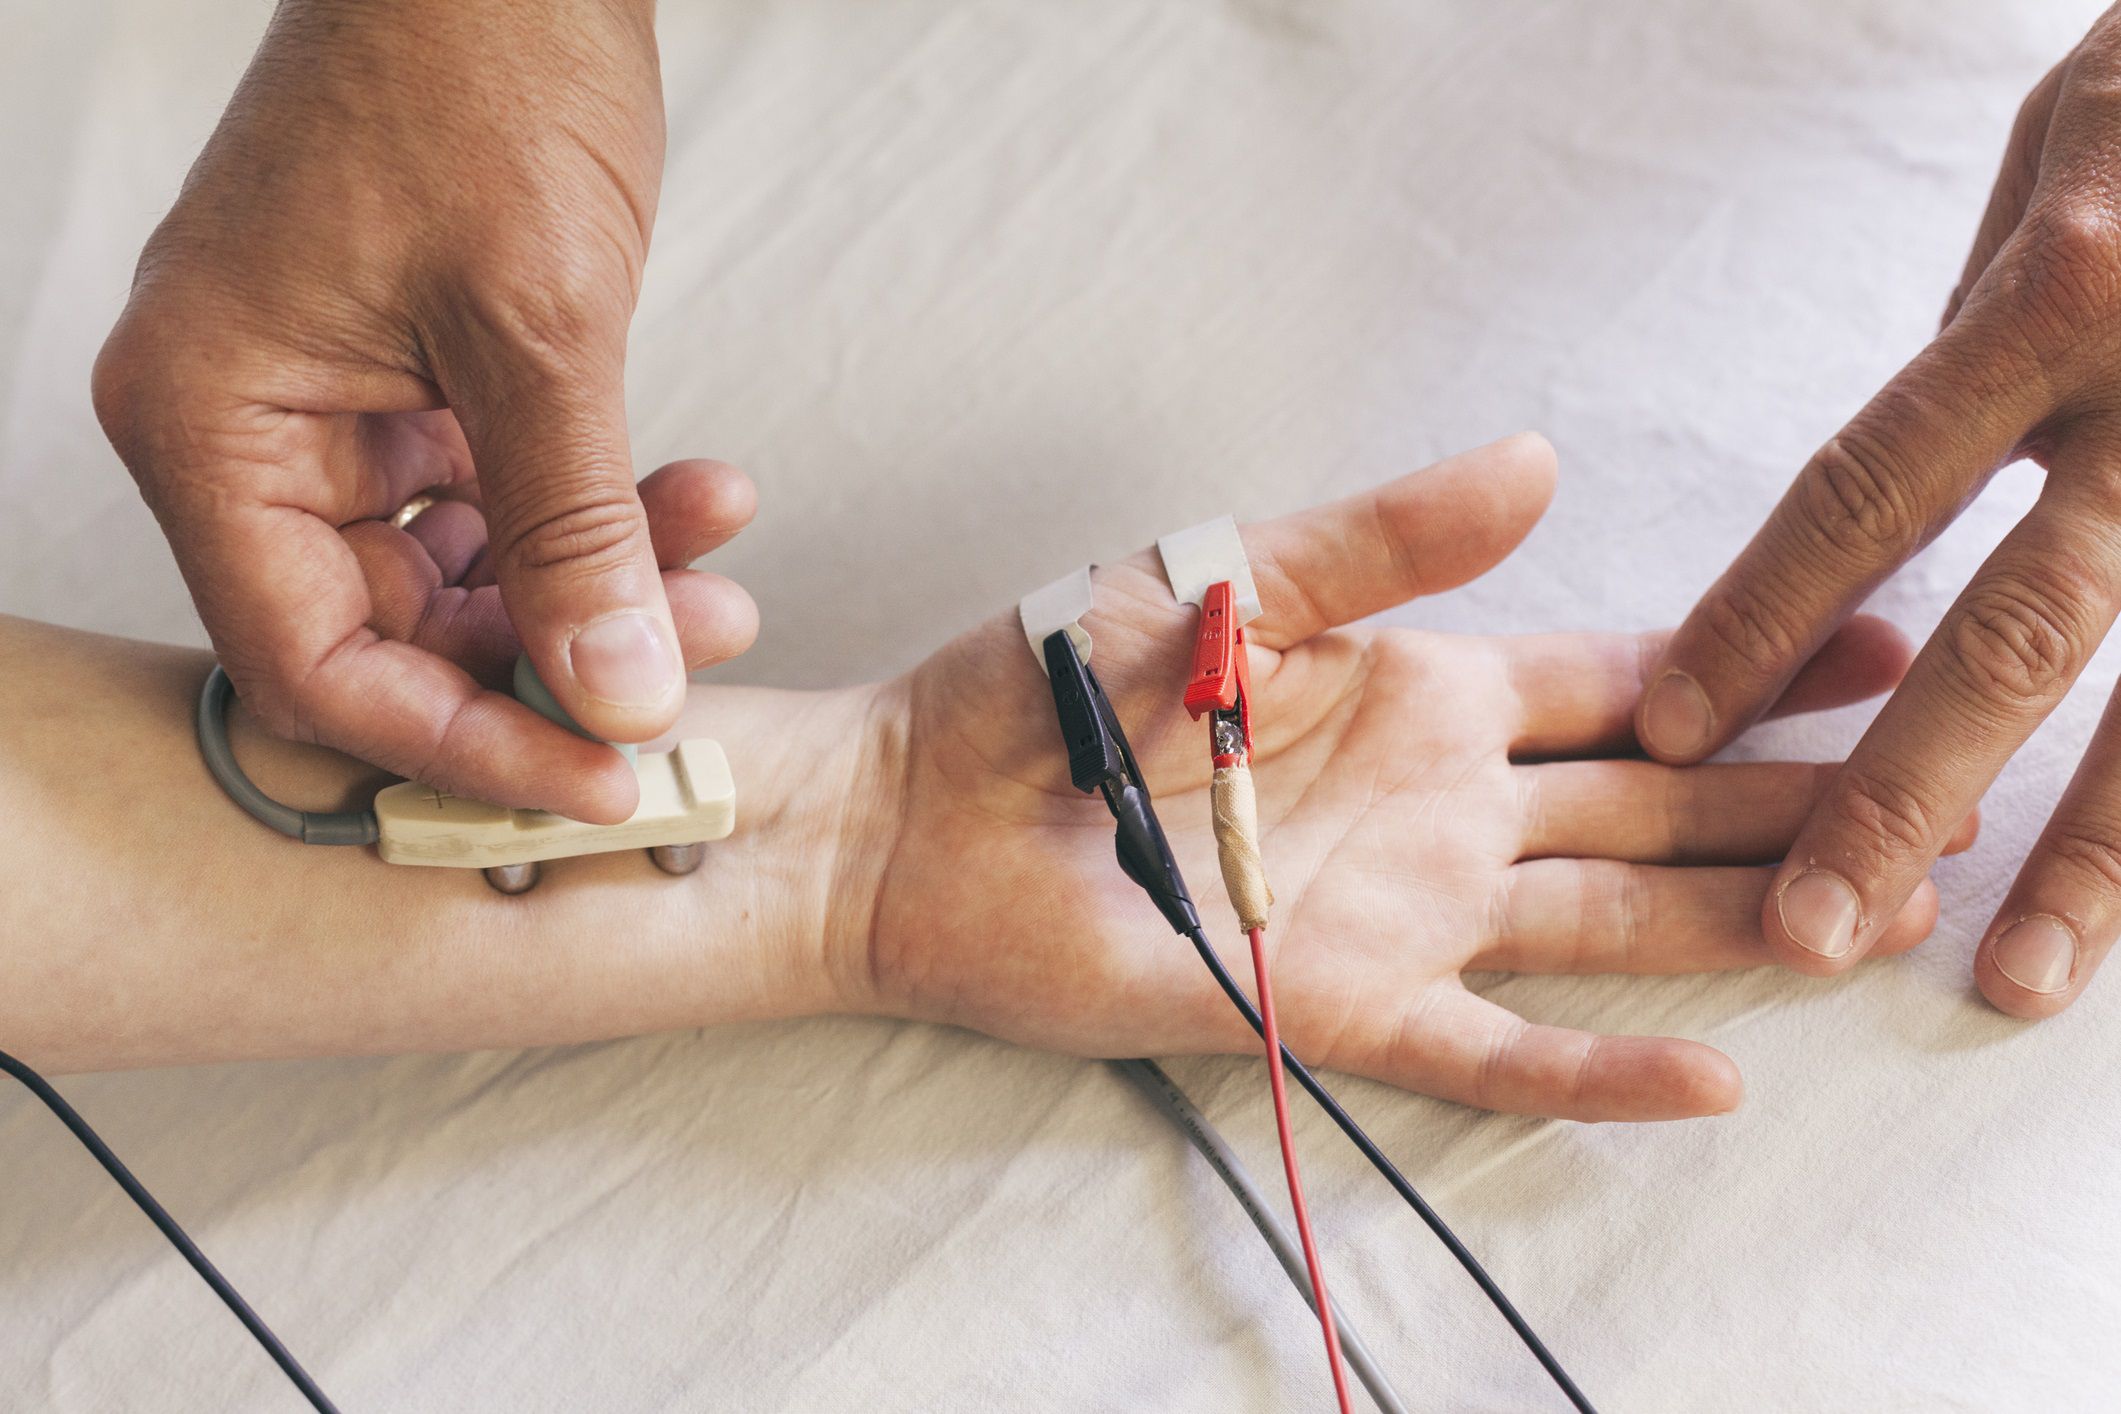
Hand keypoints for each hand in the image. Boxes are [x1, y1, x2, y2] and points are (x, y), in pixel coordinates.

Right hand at [90, 0, 754, 823]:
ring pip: (463, 574)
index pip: (317, 664)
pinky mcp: (408, 386)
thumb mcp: (541, 332)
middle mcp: (244, 431)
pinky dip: (597, 510)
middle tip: (695, 664)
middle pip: (392, 634)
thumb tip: (617, 699)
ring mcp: (327, 409)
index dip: (467, 741)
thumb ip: (574, 532)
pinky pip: (496, 500)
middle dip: (560, 653)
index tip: (601, 777)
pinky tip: (703, 494)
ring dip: (598, 581)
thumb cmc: (478, 81)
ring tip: (724, 561)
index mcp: (208, 423)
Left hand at [846, 436, 1967, 1120]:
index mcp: (1417, 691)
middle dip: (1779, 795)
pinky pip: (1494, 1048)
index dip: (1738, 666)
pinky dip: (1597, 1070)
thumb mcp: (1226, 576)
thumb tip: (1541, 463)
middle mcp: (1436, 804)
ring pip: (1607, 920)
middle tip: (1927, 788)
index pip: (1614, 681)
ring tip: (1875, 914)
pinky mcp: (1337, 1001)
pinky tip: (1710, 1076)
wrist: (925, 816)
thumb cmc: (1052, 685)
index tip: (1867, 638)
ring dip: (1737, 918)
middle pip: (1648, 803)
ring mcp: (1400, 908)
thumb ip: (1382, 539)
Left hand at [1636, 11, 2120, 1017]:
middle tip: (1811, 929)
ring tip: (2013, 979)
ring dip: (2096, 855)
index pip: (1867, 494)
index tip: (1675, 734)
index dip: (1760, 623)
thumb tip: (1917, 471)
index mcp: (2056, 298)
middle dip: (1906, 790)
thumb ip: (1986, 321)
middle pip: (2020, 631)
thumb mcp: (2062, 152)